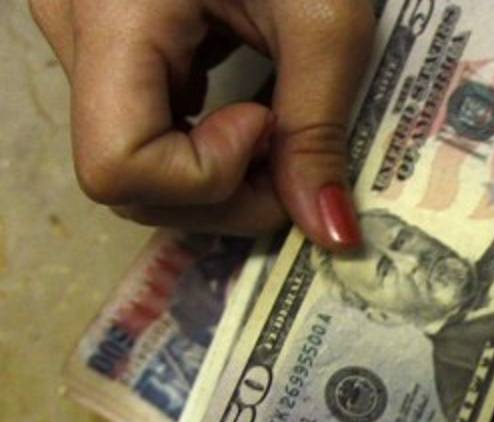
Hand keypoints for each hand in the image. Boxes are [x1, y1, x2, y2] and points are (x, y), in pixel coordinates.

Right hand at [28, 0, 374, 250]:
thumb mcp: (322, 15)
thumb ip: (320, 127)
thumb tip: (329, 234)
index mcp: (111, 16)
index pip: (116, 168)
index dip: (205, 177)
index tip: (266, 122)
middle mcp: (70, 26)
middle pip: (121, 173)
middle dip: (219, 192)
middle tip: (294, 157)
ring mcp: (78, 26)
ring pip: (130, 151)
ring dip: (214, 169)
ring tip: (279, 125)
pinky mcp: (104, 27)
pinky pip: (140, 113)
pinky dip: (200, 132)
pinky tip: (254, 105)